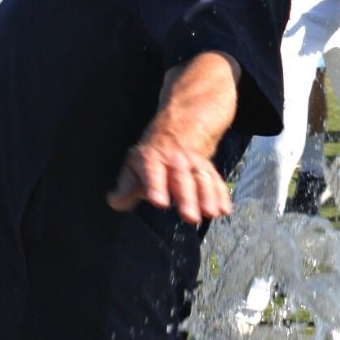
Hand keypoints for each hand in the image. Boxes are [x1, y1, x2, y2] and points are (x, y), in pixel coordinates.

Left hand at [108, 135, 231, 224]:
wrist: (184, 122)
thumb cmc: (154, 152)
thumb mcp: (135, 163)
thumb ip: (126, 187)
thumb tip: (114, 202)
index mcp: (152, 159)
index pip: (153, 173)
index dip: (155, 187)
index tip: (159, 202)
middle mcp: (174, 159)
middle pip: (181, 179)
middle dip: (187, 198)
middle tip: (190, 217)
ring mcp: (193, 162)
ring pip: (202, 178)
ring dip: (208, 197)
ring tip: (211, 213)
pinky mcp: (208, 167)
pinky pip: (215, 180)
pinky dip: (221, 194)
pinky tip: (225, 209)